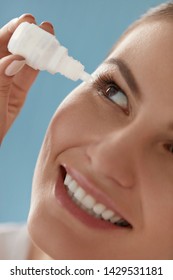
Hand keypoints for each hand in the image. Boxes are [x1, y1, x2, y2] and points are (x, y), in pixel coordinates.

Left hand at [0, 14, 53, 143]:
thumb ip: (0, 76)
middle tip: (45, 29)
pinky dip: (38, 69)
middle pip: (13, 48)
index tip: (28, 22)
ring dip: (38, 52)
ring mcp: (6, 82)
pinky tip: (47, 60)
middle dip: (28, 37)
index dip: (12, 30)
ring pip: (23, 62)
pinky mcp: (16, 94)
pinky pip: (28, 78)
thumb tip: (16, 57)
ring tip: (52, 41)